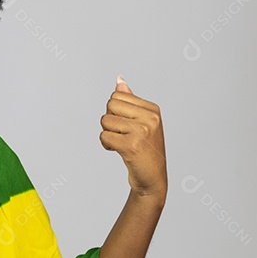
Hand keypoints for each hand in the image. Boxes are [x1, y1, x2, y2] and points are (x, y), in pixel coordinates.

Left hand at [100, 75, 166, 201]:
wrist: (152, 178)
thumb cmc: (144, 149)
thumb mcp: (141, 121)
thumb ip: (129, 100)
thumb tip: (119, 79)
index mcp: (153, 109)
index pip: (116, 96)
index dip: (115, 112)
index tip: (126, 125)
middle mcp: (150, 118)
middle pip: (110, 105)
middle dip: (109, 121)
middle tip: (122, 135)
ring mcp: (142, 131)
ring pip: (105, 121)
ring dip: (107, 134)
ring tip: (122, 143)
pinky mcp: (132, 145)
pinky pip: (104, 136)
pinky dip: (106, 144)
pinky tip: (118, 151)